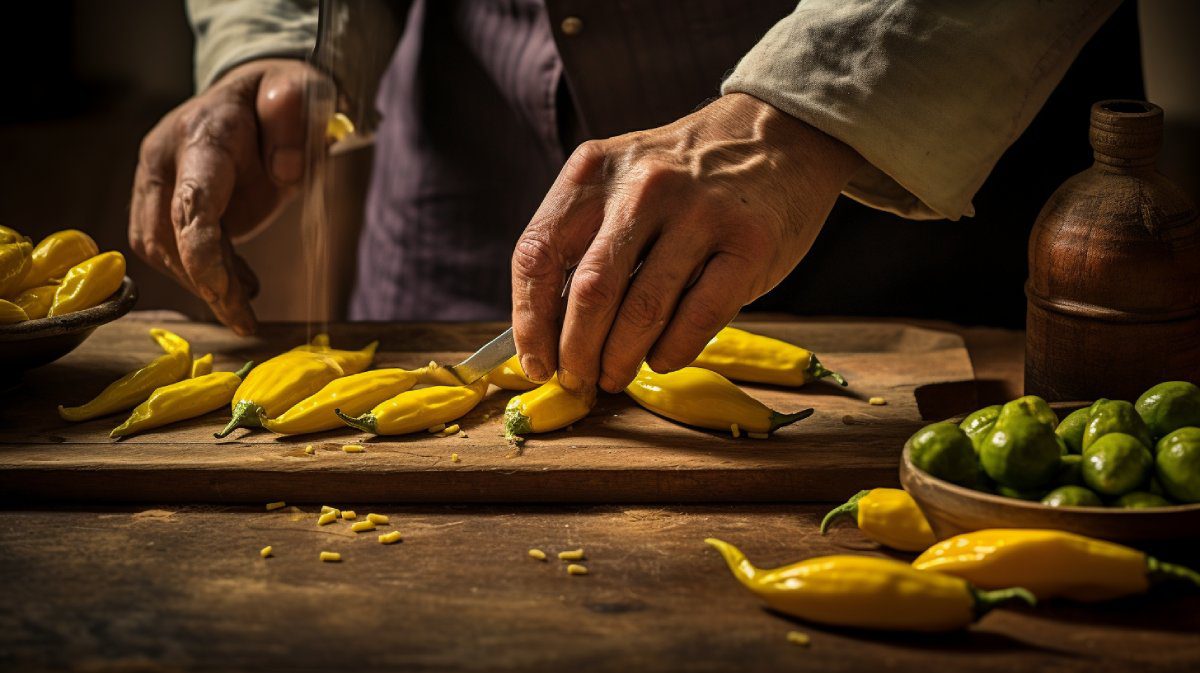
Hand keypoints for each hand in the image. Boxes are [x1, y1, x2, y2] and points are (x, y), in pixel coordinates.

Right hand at [129, 59, 323, 334]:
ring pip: (160, 249)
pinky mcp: (160, 203)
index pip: (191, 201)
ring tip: (245, 304)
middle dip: (204, 282)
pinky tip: (236, 288)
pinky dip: (200, 277)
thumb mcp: (304, 96)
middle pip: (165, 235)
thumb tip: (287, 171)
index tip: (224, 294)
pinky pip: (168, 251)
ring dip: (201, 284)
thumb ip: (296, 125)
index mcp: (202, 134)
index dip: (201, 253)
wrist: (255, 95)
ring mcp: (156, 181)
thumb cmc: (284, 100)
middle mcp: (164, 159)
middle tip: (245, 319)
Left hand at [511, 93, 863, 393]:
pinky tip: (661, 358)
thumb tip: (546, 332)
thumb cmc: (684, 177)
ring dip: (621, 360)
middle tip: (579, 381)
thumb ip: (584, 238)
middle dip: (576, 354)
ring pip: (643, 311)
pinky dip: (671, 352)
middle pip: (590, 292)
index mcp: (595, 170)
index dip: (529, 323)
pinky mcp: (749, 243)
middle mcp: (644, 186)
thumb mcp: (621, 180)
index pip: (538, 255)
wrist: (776, 135)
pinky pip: (698, 318)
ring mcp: (700, 212)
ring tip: (615, 377)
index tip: (535, 363)